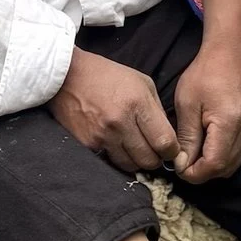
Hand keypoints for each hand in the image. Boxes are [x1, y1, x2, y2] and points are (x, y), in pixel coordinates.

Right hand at [51, 48, 181, 172]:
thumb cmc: (108, 76)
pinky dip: (117, 157)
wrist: (67, 75)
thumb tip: (169, 140)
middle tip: (153, 151)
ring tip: (134, 148)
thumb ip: (158, 111)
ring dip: (136, 161)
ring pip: (130, 166)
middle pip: (148, 160)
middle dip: (155, 159)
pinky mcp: (87, 144)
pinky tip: (116, 144)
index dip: (172, 152)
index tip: (171, 151)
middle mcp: (120, 122)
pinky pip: (110, 162)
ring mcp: (101, 135)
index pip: (164, 142)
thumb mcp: (142, 83)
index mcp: (137, 103)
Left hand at [169, 43, 240, 183]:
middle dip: (201, 172)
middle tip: (181, 161)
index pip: (214, 164)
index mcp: (230, 122)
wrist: (229, 56)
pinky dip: (220, 158)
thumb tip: (182, 165)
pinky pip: (237, 155)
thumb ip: (186, 138)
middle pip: (224, 169)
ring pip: (232, 165)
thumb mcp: (187, 104)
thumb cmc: (204, 75)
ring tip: (191, 154)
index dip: (194, 173)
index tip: (177, 166)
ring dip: (211, 167)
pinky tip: (205, 148)